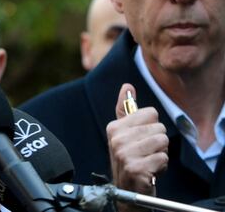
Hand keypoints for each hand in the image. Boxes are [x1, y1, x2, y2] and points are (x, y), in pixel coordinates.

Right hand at [107, 84, 168, 209]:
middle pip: (159, 127)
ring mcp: (125, 154)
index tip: (141, 139)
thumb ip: (126, 109)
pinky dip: (161, 166)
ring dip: (160, 154)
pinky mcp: (136, 168)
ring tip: (148, 161)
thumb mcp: (124, 134)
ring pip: (163, 141)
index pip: (150, 113)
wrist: (126, 191)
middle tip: (145, 153)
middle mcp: (117, 139)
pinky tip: (150, 171)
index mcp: (114, 127)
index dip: (151, 127)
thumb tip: (127, 86)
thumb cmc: (129, 159)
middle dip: (158, 142)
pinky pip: (163, 157)